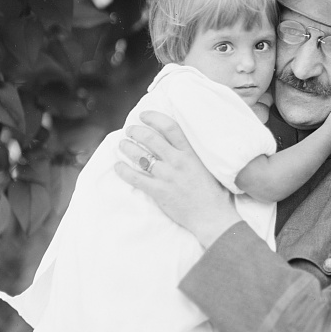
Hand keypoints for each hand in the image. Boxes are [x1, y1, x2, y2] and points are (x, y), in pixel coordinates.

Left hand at [115, 111, 239, 246]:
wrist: (212, 216)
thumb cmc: (213, 193)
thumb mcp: (207, 166)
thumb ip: (193, 154)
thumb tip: (179, 144)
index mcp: (190, 153)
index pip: (170, 127)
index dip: (154, 118)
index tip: (144, 115)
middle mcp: (177, 161)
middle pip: (150, 138)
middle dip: (135, 131)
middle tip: (130, 130)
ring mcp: (167, 176)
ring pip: (140, 156)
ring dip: (127, 147)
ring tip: (122, 144)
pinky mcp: (159, 191)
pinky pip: (135, 178)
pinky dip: (123, 171)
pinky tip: (118, 167)